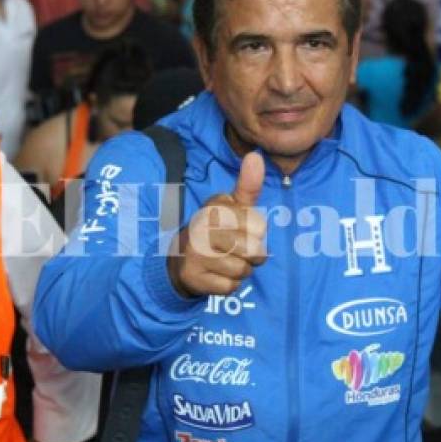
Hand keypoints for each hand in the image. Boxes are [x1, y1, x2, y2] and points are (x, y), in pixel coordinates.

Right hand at [168, 152, 267, 296]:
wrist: (181, 260)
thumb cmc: (216, 231)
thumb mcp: (232, 207)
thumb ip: (248, 185)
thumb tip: (256, 155)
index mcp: (215, 207)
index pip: (259, 227)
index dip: (257, 233)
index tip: (241, 230)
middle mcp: (202, 226)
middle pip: (253, 250)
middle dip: (253, 256)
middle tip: (237, 251)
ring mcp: (195, 252)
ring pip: (243, 270)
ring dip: (240, 271)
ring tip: (225, 262)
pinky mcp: (193, 277)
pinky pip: (230, 286)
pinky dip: (229, 284)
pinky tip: (216, 275)